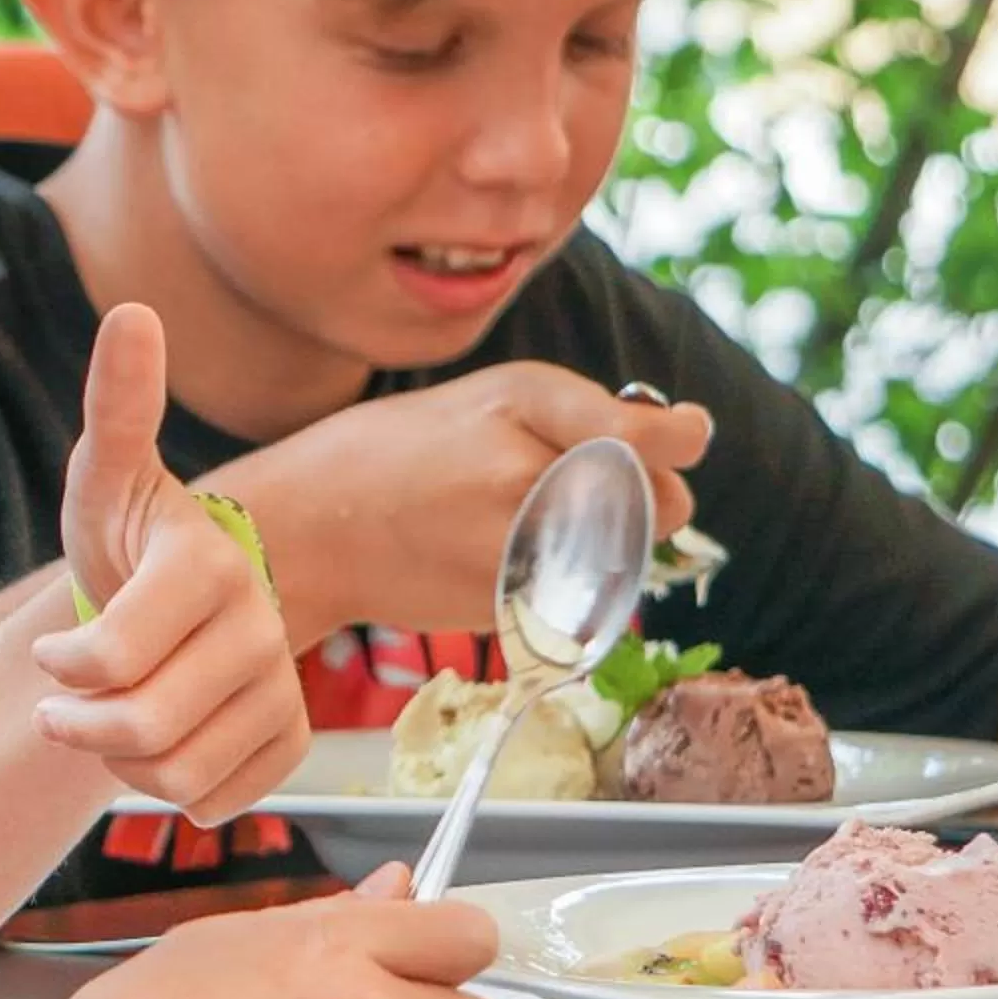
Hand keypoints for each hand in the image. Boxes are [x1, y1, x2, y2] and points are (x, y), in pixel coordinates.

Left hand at [33, 304, 308, 823]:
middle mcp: (260, 624)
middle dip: (80, 725)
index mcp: (207, 564)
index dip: (63, 667)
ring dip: (122, 761)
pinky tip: (167, 740)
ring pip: (177, 774)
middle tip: (63, 703)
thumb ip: (117, 405)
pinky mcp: (290, 738)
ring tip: (112, 718)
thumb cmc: (127, 537)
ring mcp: (281, 684)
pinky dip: (176, 789)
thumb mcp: (105, 475)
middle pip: (143, 726)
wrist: (174, 600)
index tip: (52, 651)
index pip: (110, 656)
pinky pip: (220, 802)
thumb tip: (133, 312)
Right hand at [214, 361, 714, 639]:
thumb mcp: (483, 401)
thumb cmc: (399, 456)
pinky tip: (501, 561)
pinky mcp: (506, 600)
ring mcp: (518, 540)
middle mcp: (528, 466)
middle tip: (595, 494)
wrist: (308, 525)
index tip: (689, 437)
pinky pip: (577, 595)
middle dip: (650, 501)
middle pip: (658, 502)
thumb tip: (679, 440)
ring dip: (610, 547)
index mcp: (523, 398)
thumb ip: (575, 417)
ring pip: (625, 555)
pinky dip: (563, 585)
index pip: (650, 435)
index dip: (679, 441)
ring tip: (534, 527)